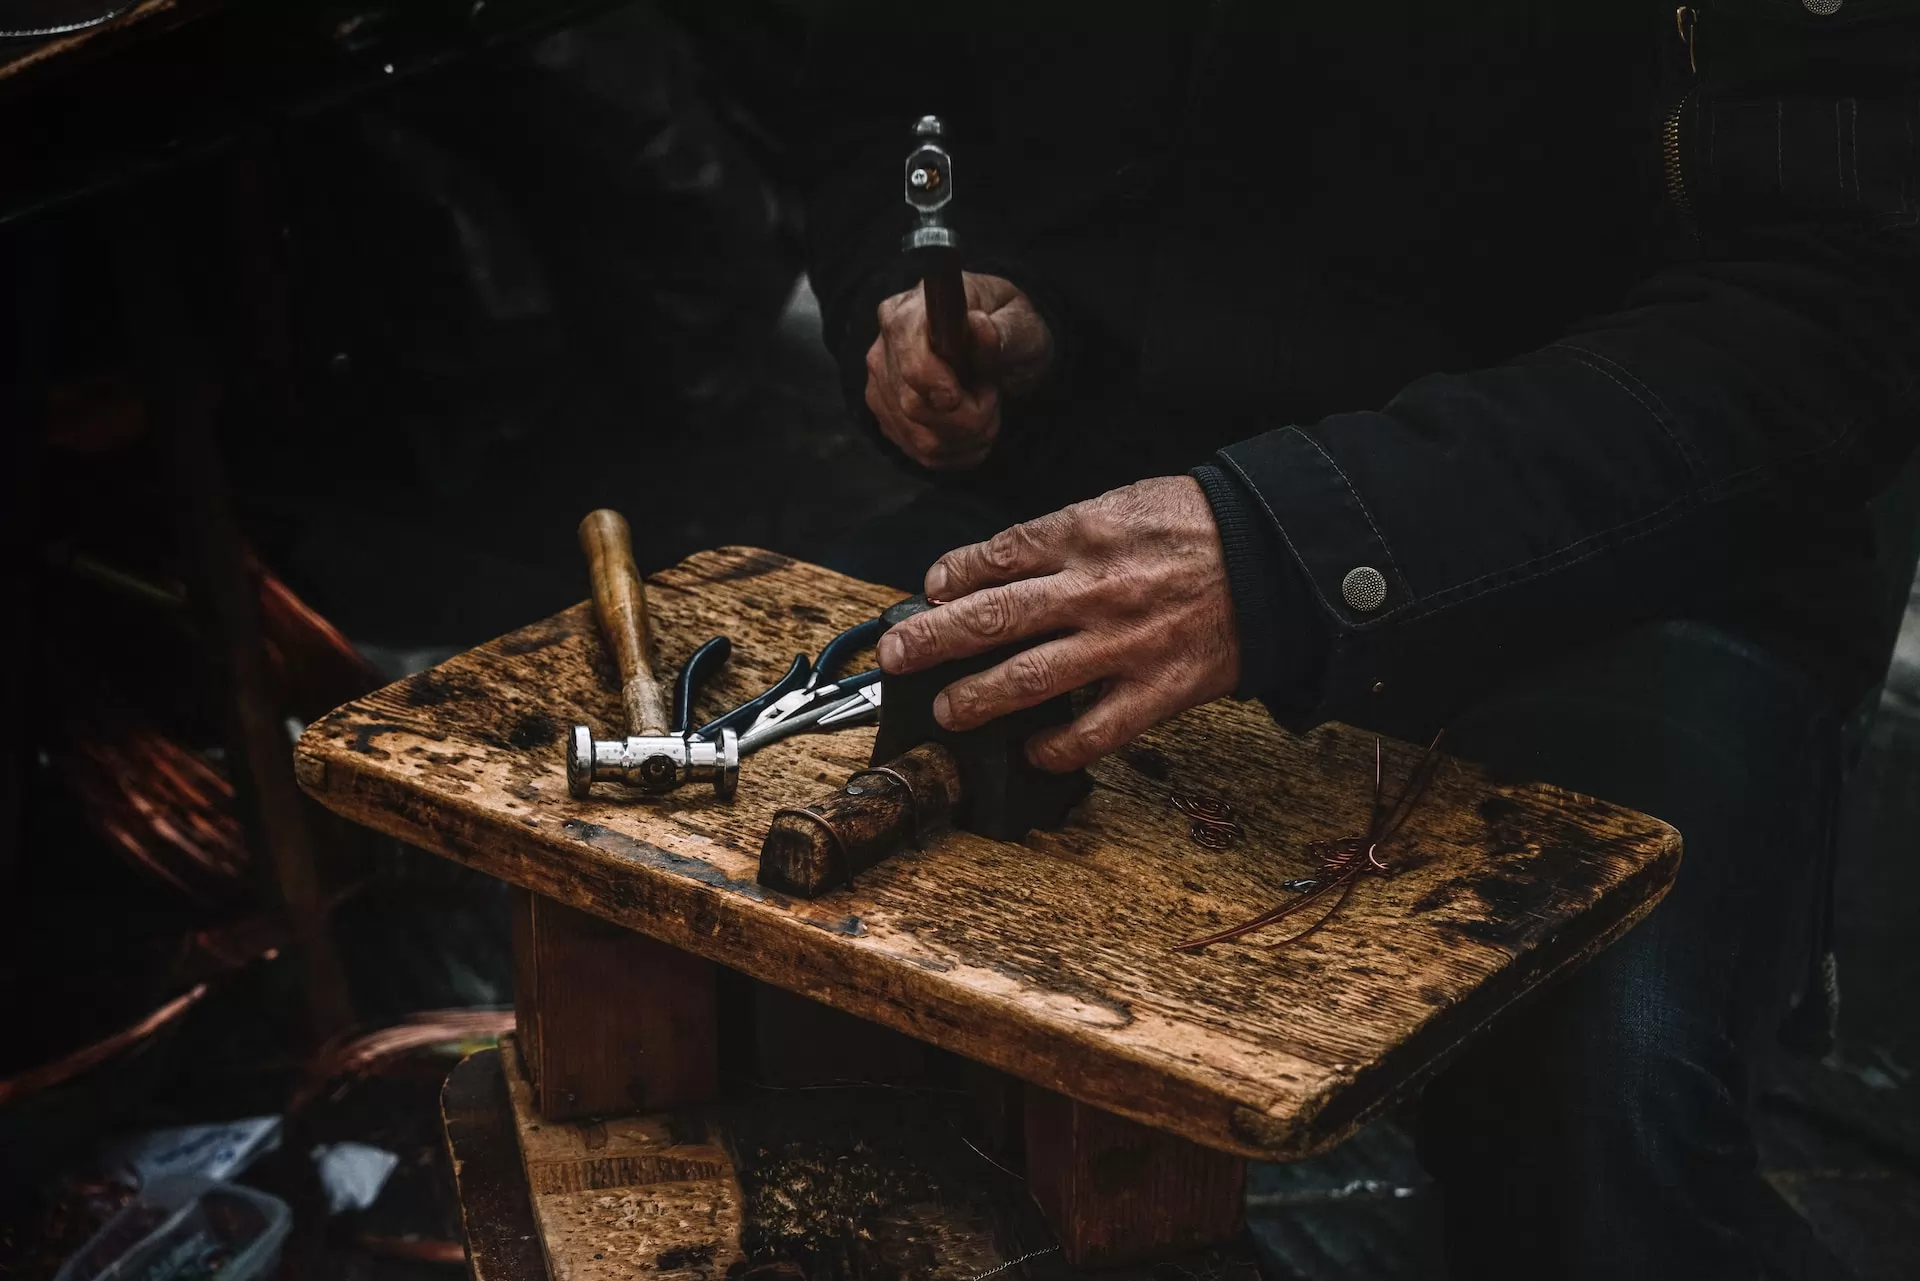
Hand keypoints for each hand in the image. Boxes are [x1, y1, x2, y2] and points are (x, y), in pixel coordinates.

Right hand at [864, 271, 1052, 469]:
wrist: (995, 339)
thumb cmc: (1005, 325)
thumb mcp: (1019, 322)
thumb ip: (1002, 330)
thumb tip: (978, 326)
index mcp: (910, 313)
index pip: (910, 360)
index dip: (936, 385)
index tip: (963, 396)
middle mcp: (885, 349)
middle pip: (915, 406)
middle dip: (966, 418)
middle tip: (992, 399)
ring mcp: (882, 385)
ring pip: (920, 437)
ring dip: (965, 439)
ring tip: (987, 415)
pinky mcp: (888, 415)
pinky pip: (919, 452)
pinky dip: (955, 452)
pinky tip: (972, 434)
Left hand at [875, 477, 1241, 771]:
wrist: (1279, 555)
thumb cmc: (1201, 527)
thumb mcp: (1124, 503)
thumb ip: (1065, 537)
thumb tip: (1002, 567)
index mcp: (1084, 535)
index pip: (996, 558)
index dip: (952, 577)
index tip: (930, 591)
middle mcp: (1093, 589)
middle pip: (993, 618)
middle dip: (934, 640)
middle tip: (897, 656)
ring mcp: (1123, 644)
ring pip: (1030, 677)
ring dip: (978, 697)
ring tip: (948, 710)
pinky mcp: (1158, 689)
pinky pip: (1095, 730)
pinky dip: (1058, 746)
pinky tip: (1033, 751)